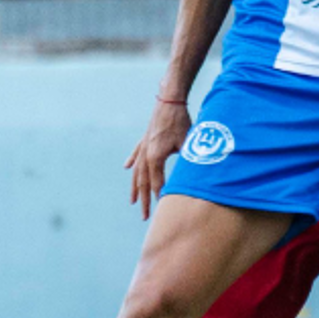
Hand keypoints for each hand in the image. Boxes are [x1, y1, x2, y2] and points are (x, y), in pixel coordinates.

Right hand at [125, 98, 192, 218]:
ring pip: (137, 172)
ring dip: (135, 187)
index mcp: (155, 157)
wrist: (170, 100)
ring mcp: (143, 146)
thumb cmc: (180, 121)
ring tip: (132, 201)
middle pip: (143, 182)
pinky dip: (131, 162)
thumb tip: (192, 177)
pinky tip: (126, 168)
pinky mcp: (145, 138)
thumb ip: (186, 161)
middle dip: (144, 200)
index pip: (157, 182)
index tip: (162, 209)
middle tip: (145, 217)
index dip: (159, 196)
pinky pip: (136, 154)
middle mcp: (146, 154)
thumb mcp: (187, 143)